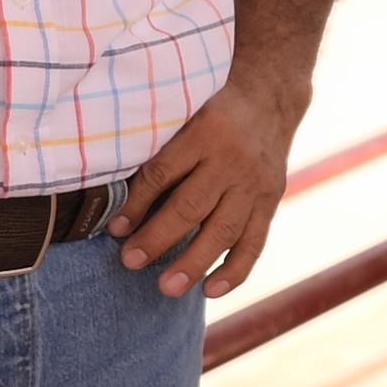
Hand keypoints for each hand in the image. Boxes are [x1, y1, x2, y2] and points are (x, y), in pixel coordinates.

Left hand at [116, 78, 306, 296]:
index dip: (137, 203)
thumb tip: (114, 191)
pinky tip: (211, 290)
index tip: (115, 230)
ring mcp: (255, 183)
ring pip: (223, 230)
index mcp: (204, 131)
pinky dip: (235, 270)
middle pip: (191, 206)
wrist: (270, 95)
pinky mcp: (271, 200)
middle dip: (158, 238)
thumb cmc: (211, 107)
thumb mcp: (183, 111)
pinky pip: (255, 241)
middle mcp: (232, 159)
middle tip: (130, 263)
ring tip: (167, 288)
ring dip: (194, 262)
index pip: (164, 173)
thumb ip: (158, 145)